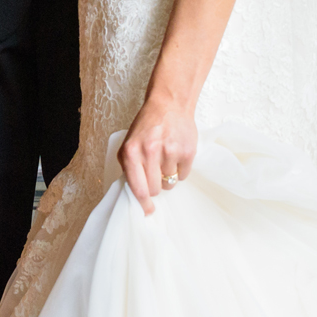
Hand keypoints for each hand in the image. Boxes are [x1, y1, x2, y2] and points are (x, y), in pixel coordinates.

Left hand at [118, 90, 197, 215]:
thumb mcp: (129, 143)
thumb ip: (129, 167)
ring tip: (165, 159)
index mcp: (131, 152)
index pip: (138, 188)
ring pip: (169, 184)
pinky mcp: (187, 152)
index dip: (143, 204)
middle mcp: (149, 152)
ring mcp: (170, 152)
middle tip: (156, 173)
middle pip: (155, 190)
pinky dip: (180, 170)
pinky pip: (183, 176)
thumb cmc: (147, 127)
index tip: (147, 211)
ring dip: (167, 177)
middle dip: (155, 186)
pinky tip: (176, 154)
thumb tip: (136, 194)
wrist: (168, 105)